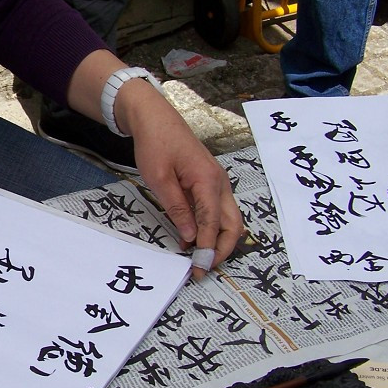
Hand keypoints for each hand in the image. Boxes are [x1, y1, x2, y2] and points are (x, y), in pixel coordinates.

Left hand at [116, 79, 244, 277]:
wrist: (155, 119)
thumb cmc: (155, 144)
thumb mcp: (159, 178)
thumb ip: (177, 208)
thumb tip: (191, 236)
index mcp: (207, 180)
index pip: (212, 222)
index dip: (207, 246)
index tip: (198, 267)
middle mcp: (219, 182)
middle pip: (232, 224)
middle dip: (221, 249)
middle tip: (203, 268)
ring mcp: (217, 182)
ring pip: (228, 219)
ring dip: (218, 240)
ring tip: (199, 258)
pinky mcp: (210, 183)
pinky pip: (217, 210)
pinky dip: (211, 228)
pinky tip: (193, 239)